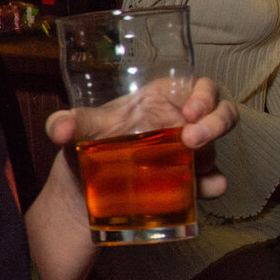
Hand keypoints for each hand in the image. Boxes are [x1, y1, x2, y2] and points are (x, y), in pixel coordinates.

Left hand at [43, 75, 241, 212]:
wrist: (84, 191)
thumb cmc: (89, 146)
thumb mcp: (80, 131)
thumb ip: (69, 123)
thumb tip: (59, 127)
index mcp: (163, 100)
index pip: (199, 87)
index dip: (206, 95)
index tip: (192, 110)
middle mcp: (181, 124)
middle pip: (219, 114)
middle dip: (215, 123)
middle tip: (193, 139)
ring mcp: (188, 154)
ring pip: (216, 148)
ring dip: (213, 156)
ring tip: (199, 168)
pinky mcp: (188, 182)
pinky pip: (212, 181)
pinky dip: (214, 184)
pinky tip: (208, 189)